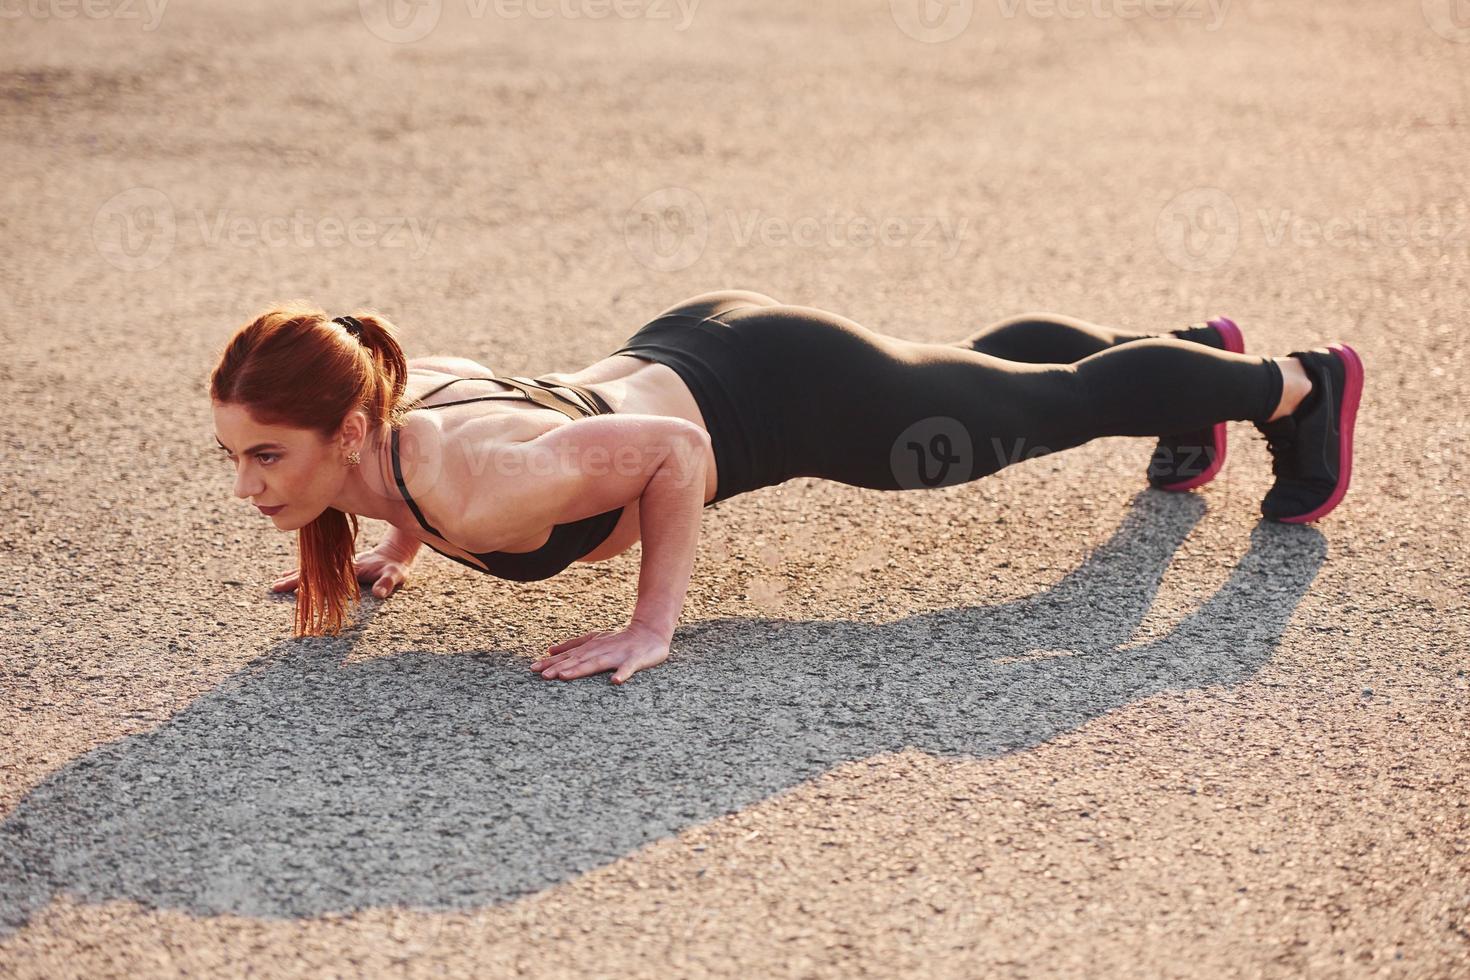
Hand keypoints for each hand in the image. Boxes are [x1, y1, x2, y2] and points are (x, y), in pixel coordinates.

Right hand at [270, 541, 415, 598]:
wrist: (397, 549)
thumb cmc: (397, 566)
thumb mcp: (396, 575)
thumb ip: (388, 583)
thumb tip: (379, 593)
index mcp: (349, 568)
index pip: (322, 575)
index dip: (304, 580)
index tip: (287, 586)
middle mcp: (341, 564)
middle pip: (313, 570)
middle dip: (294, 578)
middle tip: (273, 587)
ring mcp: (340, 563)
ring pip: (314, 568)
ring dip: (297, 575)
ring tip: (279, 582)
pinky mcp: (342, 564)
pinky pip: (320, 568)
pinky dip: (307, 572)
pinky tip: (297, 575)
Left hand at [530, 622, 671, 683]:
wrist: (650, 632)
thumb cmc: (620, 639)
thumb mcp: (594, 640)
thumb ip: (573, 645)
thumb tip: (549, 650)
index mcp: (591, 648)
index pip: (568, 656)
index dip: (550, 662)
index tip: (532, 669)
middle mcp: (601, 650)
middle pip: (578, 660)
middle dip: (560, 667)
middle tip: (542, 675)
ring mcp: (617, 655)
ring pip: (597, 663)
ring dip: (581, 669)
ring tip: (565, 676)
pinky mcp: (634, 660)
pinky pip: (628, 668)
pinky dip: (622, 673)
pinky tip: (614, 681)